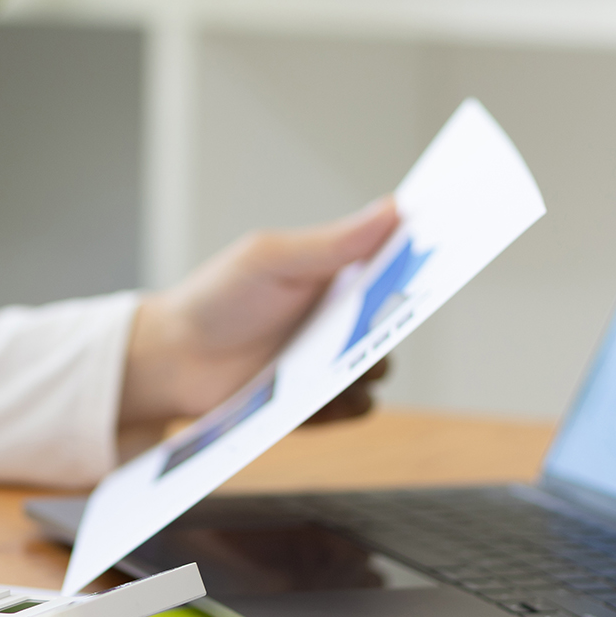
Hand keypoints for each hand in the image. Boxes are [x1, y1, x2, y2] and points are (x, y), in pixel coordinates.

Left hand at [120, 198, 400, 431]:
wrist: (171, 359)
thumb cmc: (217, 298)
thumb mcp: (270, 260)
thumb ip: (331, 242)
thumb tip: (394, 209)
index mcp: (335, 273)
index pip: (395, 262)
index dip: (423, 257)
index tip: (444, 250)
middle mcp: (340, 317)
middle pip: (395, 319)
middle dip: (395, 317)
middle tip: (376, 316)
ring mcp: (330, 362)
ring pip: (378, 366)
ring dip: (367, 364)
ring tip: (337, 362)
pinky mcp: (319, 405)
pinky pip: (357, 408)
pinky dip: (348, 402)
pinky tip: (325, 396)